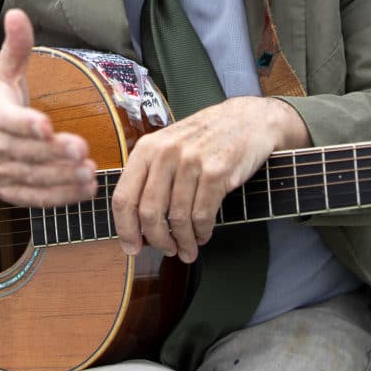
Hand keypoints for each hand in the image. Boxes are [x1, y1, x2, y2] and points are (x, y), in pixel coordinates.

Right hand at [0, 9, 96, 205]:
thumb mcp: (1, 74)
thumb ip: (15, 47)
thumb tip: (17, 12)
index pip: (8, 120)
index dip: (26, 123)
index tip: (46, 124)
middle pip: (24, 151)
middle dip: (53, 152)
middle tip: (82, 149)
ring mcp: (2, 172)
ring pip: (32, 176)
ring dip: (60, 177)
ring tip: (89, 171)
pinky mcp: (12, 191)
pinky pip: (36, 197)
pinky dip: (60, 197)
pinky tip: (86, 189)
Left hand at [111, 96, 309, 262]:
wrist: (247, 119)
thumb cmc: (204, 138)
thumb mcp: (168, 145)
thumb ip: (150, 175)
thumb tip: (134, 222)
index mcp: (147, 148)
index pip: (123, 197)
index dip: (125, 229)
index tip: (132, 247)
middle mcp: (165, 153)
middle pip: (149, 213)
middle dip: (157, 240)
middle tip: (166, 250)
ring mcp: (191, 162)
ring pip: (177, 218)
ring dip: (182, 242)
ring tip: (187, 249)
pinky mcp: (216, 172)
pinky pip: (202, 215)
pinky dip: (201, 233)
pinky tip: (202, 236)